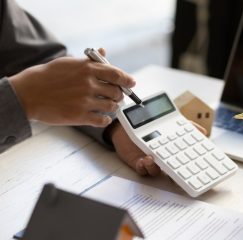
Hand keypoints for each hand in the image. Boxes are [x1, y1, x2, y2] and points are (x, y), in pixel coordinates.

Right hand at [8, 54, 134, 126]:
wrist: (29, 93)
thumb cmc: (49, 76)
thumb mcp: (69, 63)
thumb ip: (90, 61)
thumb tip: (104, 51)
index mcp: (87, 69)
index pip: (116, 74)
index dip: (127, 80)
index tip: (132, 83)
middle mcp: (89, 84)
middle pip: (117, 92)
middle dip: (119, 95)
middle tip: (117, 97)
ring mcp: (85, 101)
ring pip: (112, 107)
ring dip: (113, 107)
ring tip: (108, 106)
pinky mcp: (80, 116)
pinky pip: (103, 120)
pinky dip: (106, 120)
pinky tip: (103, 118)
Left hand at [109, 120, 206, 175]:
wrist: (129, 123)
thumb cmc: (151, 125)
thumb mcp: (172, 122)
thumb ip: (187, 125)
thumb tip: (203, 132)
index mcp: (173, 151)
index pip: (184, 160)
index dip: (190, 166)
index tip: (197, 168)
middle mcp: (163, 159)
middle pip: (172, 171)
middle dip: (176, 175)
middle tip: (181, 175)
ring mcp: (151, 161)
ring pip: (155, 171)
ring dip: (154, 167)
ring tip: (151, 158)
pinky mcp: (138, 163)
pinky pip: (141, 169)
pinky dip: (143, 166)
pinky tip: (144, 160)